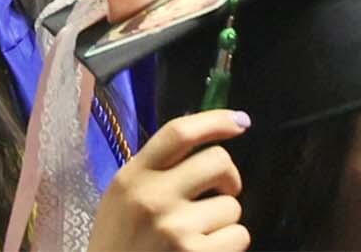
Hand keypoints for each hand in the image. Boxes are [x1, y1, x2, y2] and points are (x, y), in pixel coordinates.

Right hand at [88, 109, 251, 251]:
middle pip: (218, 162)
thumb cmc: (120, 248)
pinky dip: (229, 247)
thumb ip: (155, 174)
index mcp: (131, 178)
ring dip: (224, 222)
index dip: (215, 121)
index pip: (178, 133)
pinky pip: (238, 236)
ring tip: (198, 239)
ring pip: (232, 206)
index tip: (239, 122)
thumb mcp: (122, 202)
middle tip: (222, 193)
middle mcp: (153, 198)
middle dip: (229, 179)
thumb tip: (207, 148)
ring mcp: (176, 229)